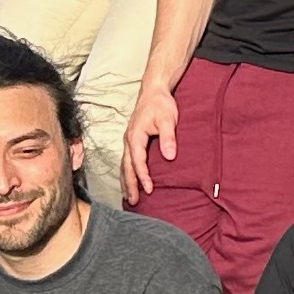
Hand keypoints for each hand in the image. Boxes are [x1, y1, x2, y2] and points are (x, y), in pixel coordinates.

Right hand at [122, 80, 177, 199]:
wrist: (154, 91)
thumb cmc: (161, 104)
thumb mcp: (168, 119)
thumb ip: (168, 138)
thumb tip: (170, 156)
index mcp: (135, 136)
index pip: (138, 161)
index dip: (143, 176)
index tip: (149, 189)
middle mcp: (128, 140)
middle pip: (126, 167)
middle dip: (129, 185)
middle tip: (133, 202)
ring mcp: (128, 140)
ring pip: (124, 165)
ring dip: (125, 181)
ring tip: (129, 197)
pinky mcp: (131, 140)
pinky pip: (126, 160)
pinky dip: (126, 173)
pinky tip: (129, 181)